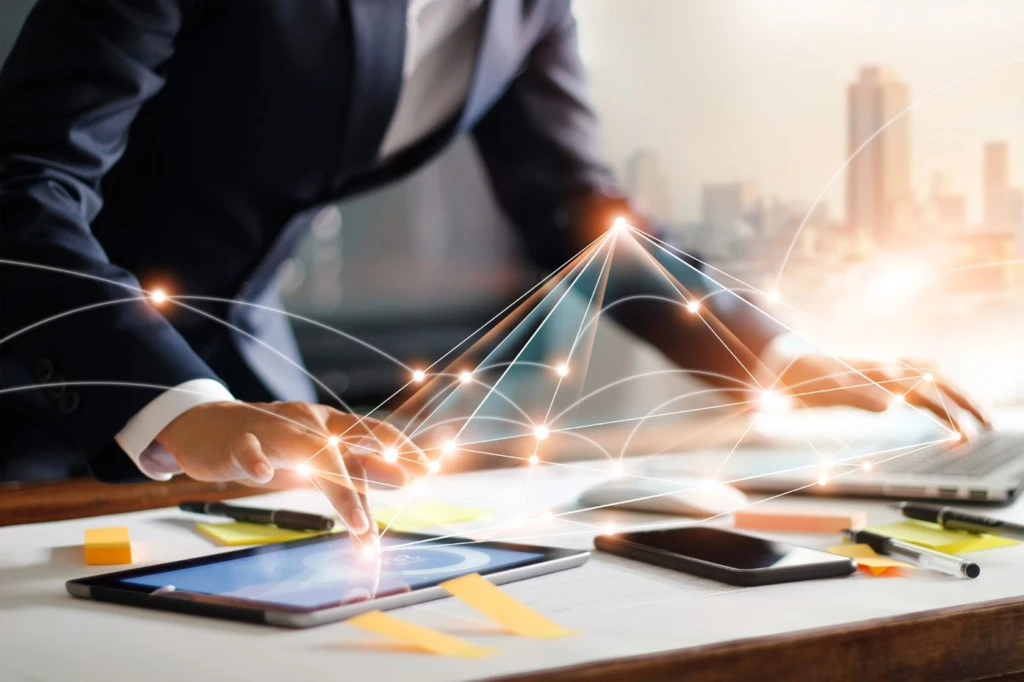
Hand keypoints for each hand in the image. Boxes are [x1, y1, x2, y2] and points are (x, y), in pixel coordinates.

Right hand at [156, 401, 428, 544]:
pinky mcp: (235, 441)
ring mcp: (272, 428)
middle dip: (375, 476)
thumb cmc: (271, 443)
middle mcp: (307, 422)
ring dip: (337, 486)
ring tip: (357, 520)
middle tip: (404, 498)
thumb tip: (406, 478)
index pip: (372, 432)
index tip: (429, 469)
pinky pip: (247, 449)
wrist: (206, 426)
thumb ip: (359, 466)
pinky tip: (261, 474)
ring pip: (308, 451)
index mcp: (328, 424)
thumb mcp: (320, 454)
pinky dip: (255, 460)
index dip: (401, 448)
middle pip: (346, 451)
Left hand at [769, 355, 991, 436]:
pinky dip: (936, 382)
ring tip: (976, 418)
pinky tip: (940, 385)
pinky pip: (916, 373)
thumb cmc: (803, 380)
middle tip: (989, 427)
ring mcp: (883, 369)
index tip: (965, 436)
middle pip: (938, 384)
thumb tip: (891, 405)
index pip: (928, 395)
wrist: (784, 363)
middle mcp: (888, 369)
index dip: (950, 415)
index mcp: (882, 376)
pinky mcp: (877, 373)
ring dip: (956, 396)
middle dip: (966, 404)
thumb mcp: (827, 392)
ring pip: (932, 378)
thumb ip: (859, 397)